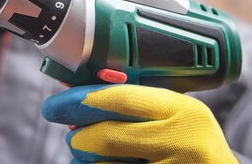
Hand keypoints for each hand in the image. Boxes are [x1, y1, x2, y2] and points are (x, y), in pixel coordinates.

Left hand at [42, 84, 237, 163]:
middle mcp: (181, 141)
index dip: (82, 99)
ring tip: (85, 151)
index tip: (57, 103)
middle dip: (79, 135)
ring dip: (85, 158)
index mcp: (184, 111)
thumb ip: (140, 104)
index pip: (121, 99)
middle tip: (72, 134)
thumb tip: (78, 94)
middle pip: (107, 136)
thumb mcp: (179, 117)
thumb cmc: (194, 148)